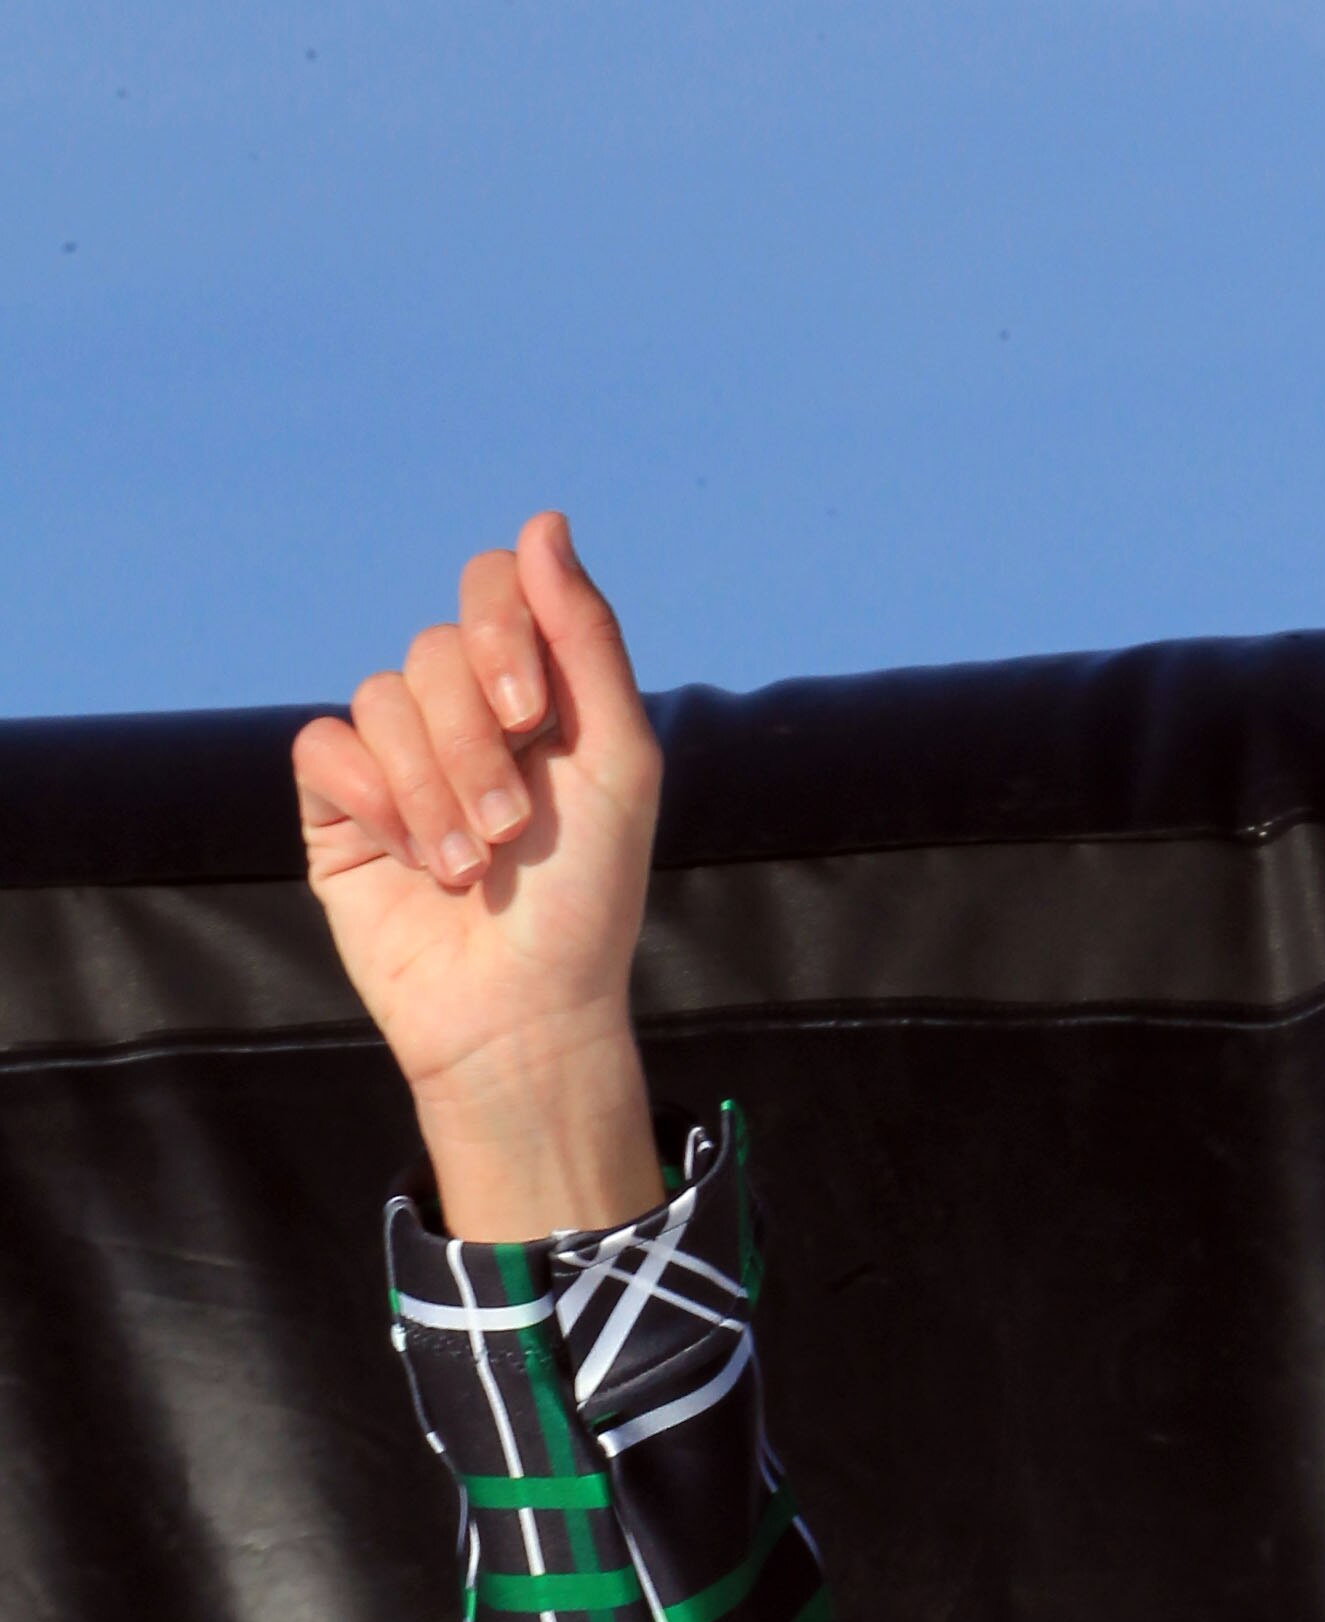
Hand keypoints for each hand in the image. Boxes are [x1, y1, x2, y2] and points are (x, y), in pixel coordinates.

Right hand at [296, 513, 664, 1238]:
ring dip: (433, 788)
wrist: (524, 1015)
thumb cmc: (584, 904)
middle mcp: (462, 715)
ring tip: (469, 868)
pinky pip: (326, 747)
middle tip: (511, 827)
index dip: (500, 625)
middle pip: (436, 647)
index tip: (528, 709)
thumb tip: (542, 522)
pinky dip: (374, 801)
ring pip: (382, 698)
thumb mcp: (616, 764)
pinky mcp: (339, 808)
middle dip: (474, 740)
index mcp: (534, 697)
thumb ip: (586, 641)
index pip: (492, 588)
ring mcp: (397, 759)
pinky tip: (413, 861)